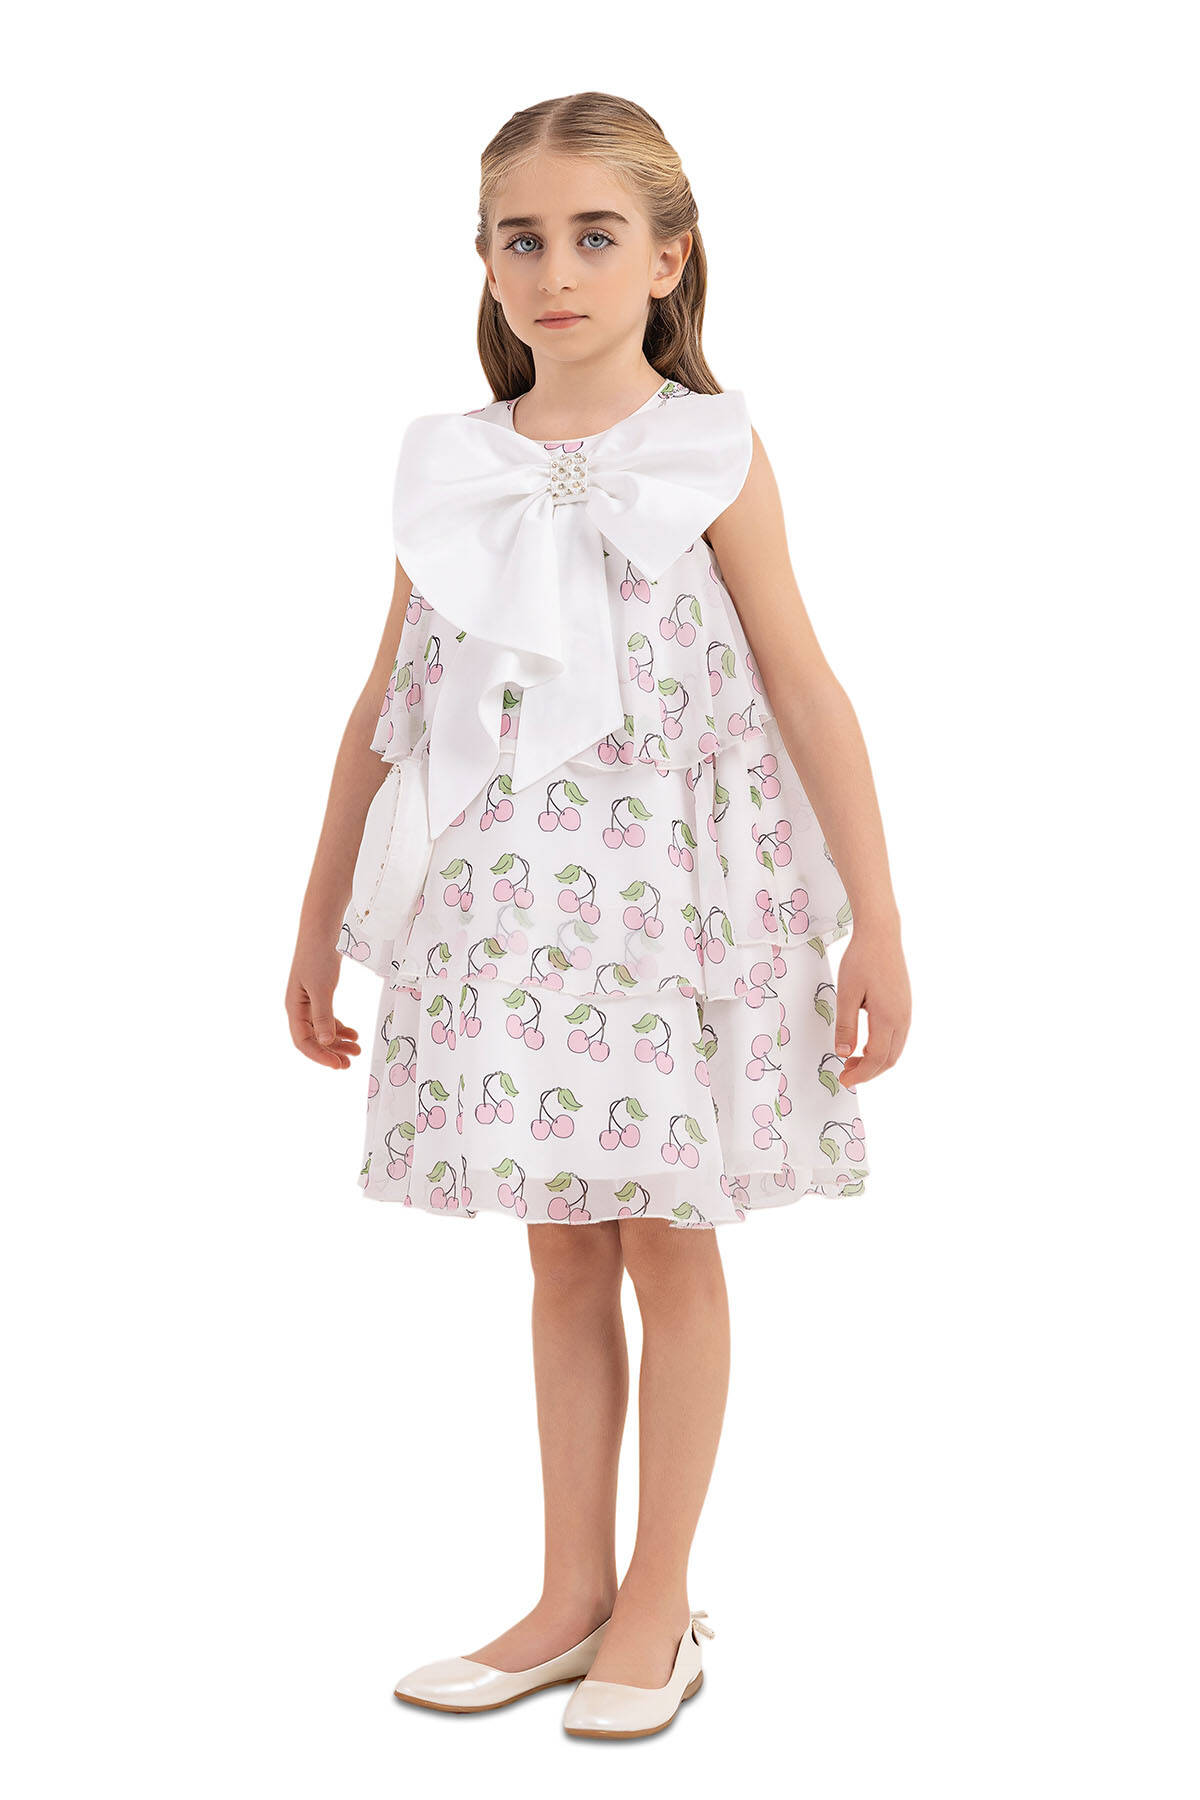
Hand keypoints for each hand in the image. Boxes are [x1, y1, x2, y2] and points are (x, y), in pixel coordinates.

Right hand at [286, 943, 361, 1069]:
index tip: (338, 1065)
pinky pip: (327, 1019)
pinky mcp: (319, 994)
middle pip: (313, 1039)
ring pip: (322, 1030)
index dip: (320, 1056)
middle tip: (351, 1063)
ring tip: (357, 1049)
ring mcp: (309, 1001)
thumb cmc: (318, 956)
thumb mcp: (322, 988)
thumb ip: (323, 1015)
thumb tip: (326, 1041)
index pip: (303, 1041)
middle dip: (331, 1052)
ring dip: (338, 1042)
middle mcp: (299, 1007)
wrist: (321, 929)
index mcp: (294, 1008)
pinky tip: (353, 1033)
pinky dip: (340, 1028)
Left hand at [833, 922, 909, 1087]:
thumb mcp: (846, 993)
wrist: (881, 935)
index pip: (876, 1058)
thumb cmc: (862, 959)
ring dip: (875, 1061)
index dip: (860, 1074)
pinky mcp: (904, 1005)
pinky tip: (865, 1045)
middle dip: (868, 1072)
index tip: (844, 1080)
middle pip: (890, 1059)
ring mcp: (906, 1012)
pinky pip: (897, 1037)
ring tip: (852, 1061)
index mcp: (888, 1017)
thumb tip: (844, 1053)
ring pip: (895, 1049)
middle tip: (846, 1074)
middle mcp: (902, 1018)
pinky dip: (882, 1049)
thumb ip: (845, 1026)